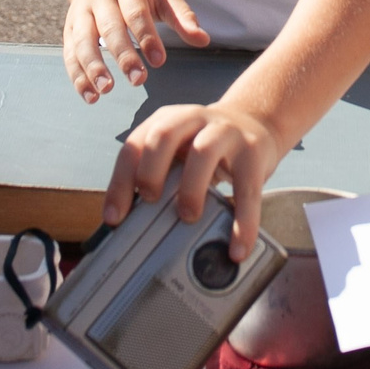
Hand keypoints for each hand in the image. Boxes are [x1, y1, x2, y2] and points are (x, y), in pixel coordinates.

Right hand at [63, 0, 208, 99]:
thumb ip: (182, 17)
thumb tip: (203, 39)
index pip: (136, 12)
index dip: (147, 37)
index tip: (159, 61)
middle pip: (109, 27)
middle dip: (122, 55)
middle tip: (138, 80)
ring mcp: (80, 13)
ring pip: (83, 41)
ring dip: (93, 67)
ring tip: (107, 90)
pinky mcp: (68, 29)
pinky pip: (70, 54)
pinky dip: (77, 76)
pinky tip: (91, 96)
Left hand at [104, 100, 287, 258]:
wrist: (255, 121)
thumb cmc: (206, 147)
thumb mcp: (178, 150)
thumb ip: (157, 174)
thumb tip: (129, 225)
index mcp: (167, 121)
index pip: (134, 145)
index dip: (120, 182)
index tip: (114, 218)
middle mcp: (193, 120)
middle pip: (163, 135)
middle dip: (150, 171)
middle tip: (150, 201)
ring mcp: (225, 132)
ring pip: (203, 152)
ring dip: (190, 188)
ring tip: (188, 217)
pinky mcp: (253, 152)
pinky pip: (247, 189)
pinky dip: (243, 221)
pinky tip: (237, 248)